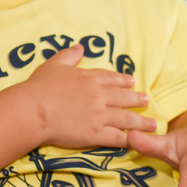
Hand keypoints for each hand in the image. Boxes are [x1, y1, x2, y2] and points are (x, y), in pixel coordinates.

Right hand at [16, 45, 156, 148]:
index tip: (132, 81)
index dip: (122, 80)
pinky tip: (137, 140)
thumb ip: (68, 56)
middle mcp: (98, 95)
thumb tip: (79, 47)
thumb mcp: (53, 65)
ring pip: (125, 118)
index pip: (110, 78)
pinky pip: (116, 137)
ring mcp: (99, 115)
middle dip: (137, 99)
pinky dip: (129, 139)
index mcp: (88, 78)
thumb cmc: (39, 87)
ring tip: (153, 123)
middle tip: (148, 100)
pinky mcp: (95, 134)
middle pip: (123, 98)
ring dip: (141, 121)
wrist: (34, 109)